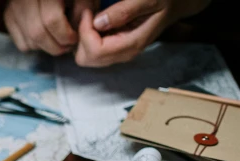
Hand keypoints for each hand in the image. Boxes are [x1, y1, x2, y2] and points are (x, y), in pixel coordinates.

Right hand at [4, 0, 96, 55]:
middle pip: (37, 33)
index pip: (52, 20)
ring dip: (46, 47)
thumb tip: (77, 33)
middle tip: (68, 45)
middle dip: (56, 46)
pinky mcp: (8, 16)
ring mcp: (14, 8)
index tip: (75, 38)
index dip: (66, 35)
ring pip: (29, 41)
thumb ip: (83, 9)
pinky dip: (35, 46)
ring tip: (58, 40)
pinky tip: (45, 36)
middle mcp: (25, 0)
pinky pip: (21, 43)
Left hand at [74, 0, 211, 66]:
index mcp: (130, 45)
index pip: (94, 51)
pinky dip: (87, 35)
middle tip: (87, 13)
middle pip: (85, 58)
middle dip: (81, 36)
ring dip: (82, 36)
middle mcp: (121, 54)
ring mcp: (116, 53)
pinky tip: (94, 19)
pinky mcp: (112, 48)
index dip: (85, 32)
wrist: (175, 4)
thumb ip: (124, 11)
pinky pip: (90, 48)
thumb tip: (98, 23)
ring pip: (84, 55)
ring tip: (91, 14)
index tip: (89, 11)